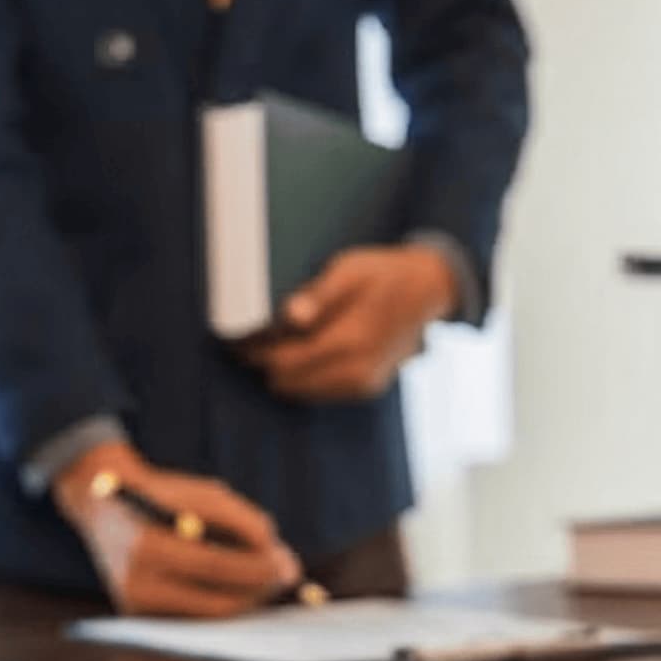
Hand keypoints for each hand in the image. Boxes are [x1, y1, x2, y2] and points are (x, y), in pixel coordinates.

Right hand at [52, 441, 301, 617]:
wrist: (102, 508)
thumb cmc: (161, 495)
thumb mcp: (202, 493)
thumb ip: (243, 520)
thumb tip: (281, 559)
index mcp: (147, 544)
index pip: (215, 566)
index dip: (257, 569)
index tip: (288, 564)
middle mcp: (136, 583)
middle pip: (216, 602)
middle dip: (258, 590)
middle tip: (286, 573)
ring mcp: (136, 607)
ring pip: (210, 615)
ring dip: (246, 599)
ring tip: (267, 576)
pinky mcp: (140, 618)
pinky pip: (195, 617)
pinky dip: (222, 601)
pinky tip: (240, 584)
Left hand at [240, 244, 456, 402]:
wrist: (428, 290)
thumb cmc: (382, 274)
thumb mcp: (350, 269)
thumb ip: (319, 295)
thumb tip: (291, 317)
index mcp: (352, 338)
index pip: (285, 358)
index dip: (254, 351)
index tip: (233, 339)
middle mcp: (358, 369)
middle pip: (288, 378)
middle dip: (263, 362)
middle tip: (241, 343)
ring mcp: (363, 383)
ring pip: (300, 390)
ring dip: (281, 372)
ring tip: (265, 347)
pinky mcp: (365, 388)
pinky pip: (319, 392)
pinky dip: (302, 378)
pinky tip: (294, 357)